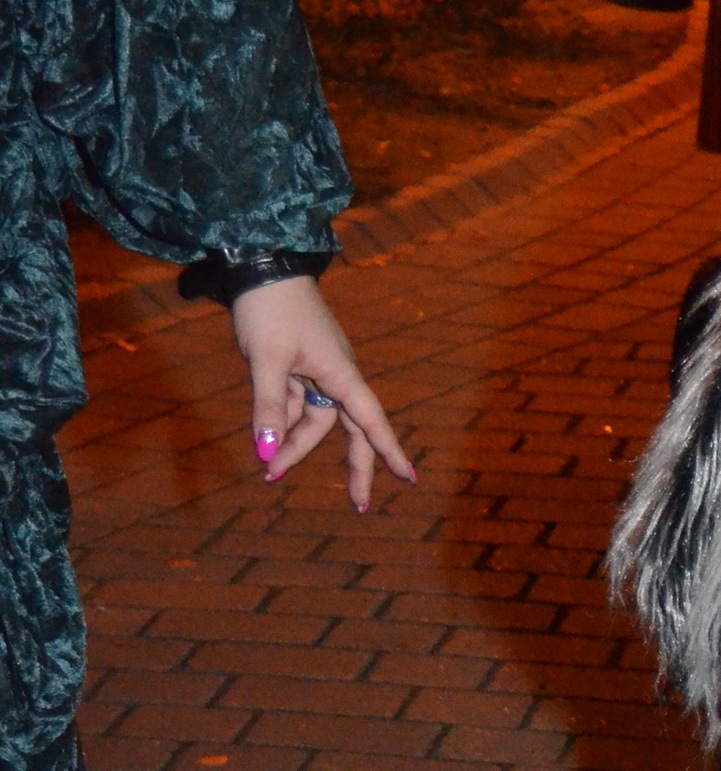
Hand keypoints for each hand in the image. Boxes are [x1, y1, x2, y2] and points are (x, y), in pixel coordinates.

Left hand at [230, 277, 415, 515]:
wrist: (260, 264)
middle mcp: (336, 374)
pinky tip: (264, 434)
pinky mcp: (299, 363)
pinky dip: (282, 418)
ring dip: (295, 444)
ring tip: (268, 471)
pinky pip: (296, 401)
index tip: (409, 478)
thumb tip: (266, 453)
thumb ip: (268, 408)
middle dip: (353, 467)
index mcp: (340, 374)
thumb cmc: (270, 309)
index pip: (371, 421)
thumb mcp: (265, 361)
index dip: (389, 451)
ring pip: (314, 418)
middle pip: (351, 430)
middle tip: (358, 505)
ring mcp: (318, 369)